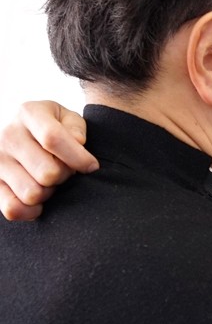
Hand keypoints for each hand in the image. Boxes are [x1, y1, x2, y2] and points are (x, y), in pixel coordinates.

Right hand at [0, 101, 97, 219]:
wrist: (27, 134)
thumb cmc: (57, 127)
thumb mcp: (70, 119)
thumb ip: (76, 129)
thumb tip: (77, 143)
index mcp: (29, 113)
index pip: (53, 138)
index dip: (78, 157)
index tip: (92, 166)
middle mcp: (8, 135)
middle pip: (47, 172)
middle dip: (65, 176)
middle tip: (67, 171)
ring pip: (32, 193)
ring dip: (49, 193)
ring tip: (51, 181)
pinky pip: (12, 209)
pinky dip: (31, 211)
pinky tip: (40, 201)